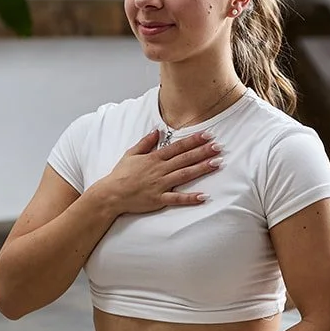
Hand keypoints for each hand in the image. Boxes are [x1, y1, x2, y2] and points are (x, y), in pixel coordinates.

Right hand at [93, 129, 220, 215]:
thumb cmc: (120, 174)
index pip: (177, 147)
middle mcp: (159, 170)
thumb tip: (157, 131)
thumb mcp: (131, 154)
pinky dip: (190, 198)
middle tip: (219, 147)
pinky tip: (203, 196)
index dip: (193, 140)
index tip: (207, 135)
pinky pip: (177, 199)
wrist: (110, 194)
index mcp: (154, 158)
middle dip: (203, 152)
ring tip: (216, 163)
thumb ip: (145, 143)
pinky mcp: (158, 200)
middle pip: (185, 158)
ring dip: (201, 169)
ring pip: (184, 175)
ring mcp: (160, 185)